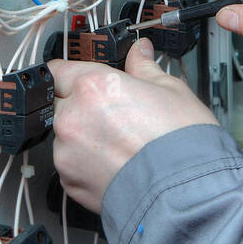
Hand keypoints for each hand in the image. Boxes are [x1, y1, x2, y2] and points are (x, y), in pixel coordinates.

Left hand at [48, 38, 217, 212]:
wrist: (183, 191)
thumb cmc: (181, 141)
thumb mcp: (170, 90)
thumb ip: (144, 67)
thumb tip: (139, 52)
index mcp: (94, 86)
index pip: (59, 69)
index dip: (72, 72)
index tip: (80, 77)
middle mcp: (73, 117)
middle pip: (61, 102)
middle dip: (81, 104)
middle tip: (112, 112)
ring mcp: (67, 152)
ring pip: (65, 135)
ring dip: (84, 135)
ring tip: (120, 142)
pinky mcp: (69, 181)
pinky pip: (71, 163)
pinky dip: (87, 162)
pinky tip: (116, 161)